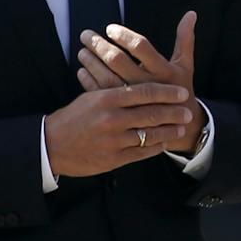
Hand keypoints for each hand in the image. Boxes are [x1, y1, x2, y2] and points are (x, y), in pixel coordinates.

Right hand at [45, 83, 193, 176]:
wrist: (51, 145)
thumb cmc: (74, 117)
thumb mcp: (92, 97)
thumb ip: (117, 93)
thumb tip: (142, 81)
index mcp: (107, 98)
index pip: (144, 92)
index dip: (167, 93)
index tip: (182, 92)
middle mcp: (112, 119)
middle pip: (152, 114)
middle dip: (174, 113)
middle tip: (189, 111)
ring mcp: (113, 140)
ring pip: (150, 134)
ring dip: (169, 131)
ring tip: (181, 128)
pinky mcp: (114, 159)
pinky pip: (142, 152)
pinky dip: (156, 147)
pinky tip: (165, 143)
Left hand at [76, 11, 206, 153]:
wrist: (180, 125)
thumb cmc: (180, 89)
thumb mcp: (186, 65)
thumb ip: (185, 38)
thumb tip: (191, 13)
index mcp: (164, 71)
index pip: (140, 47)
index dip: (124, 36)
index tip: (110, 29)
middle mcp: (148, 84)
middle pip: (118, 61)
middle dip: (99, 45)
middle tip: (86, 35)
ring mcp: (134, 99)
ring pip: (106, 77)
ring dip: (91, 62)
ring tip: (82, 50)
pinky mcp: (123, 110)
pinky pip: (101, 93)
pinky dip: (89, 80)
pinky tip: (82, 70)